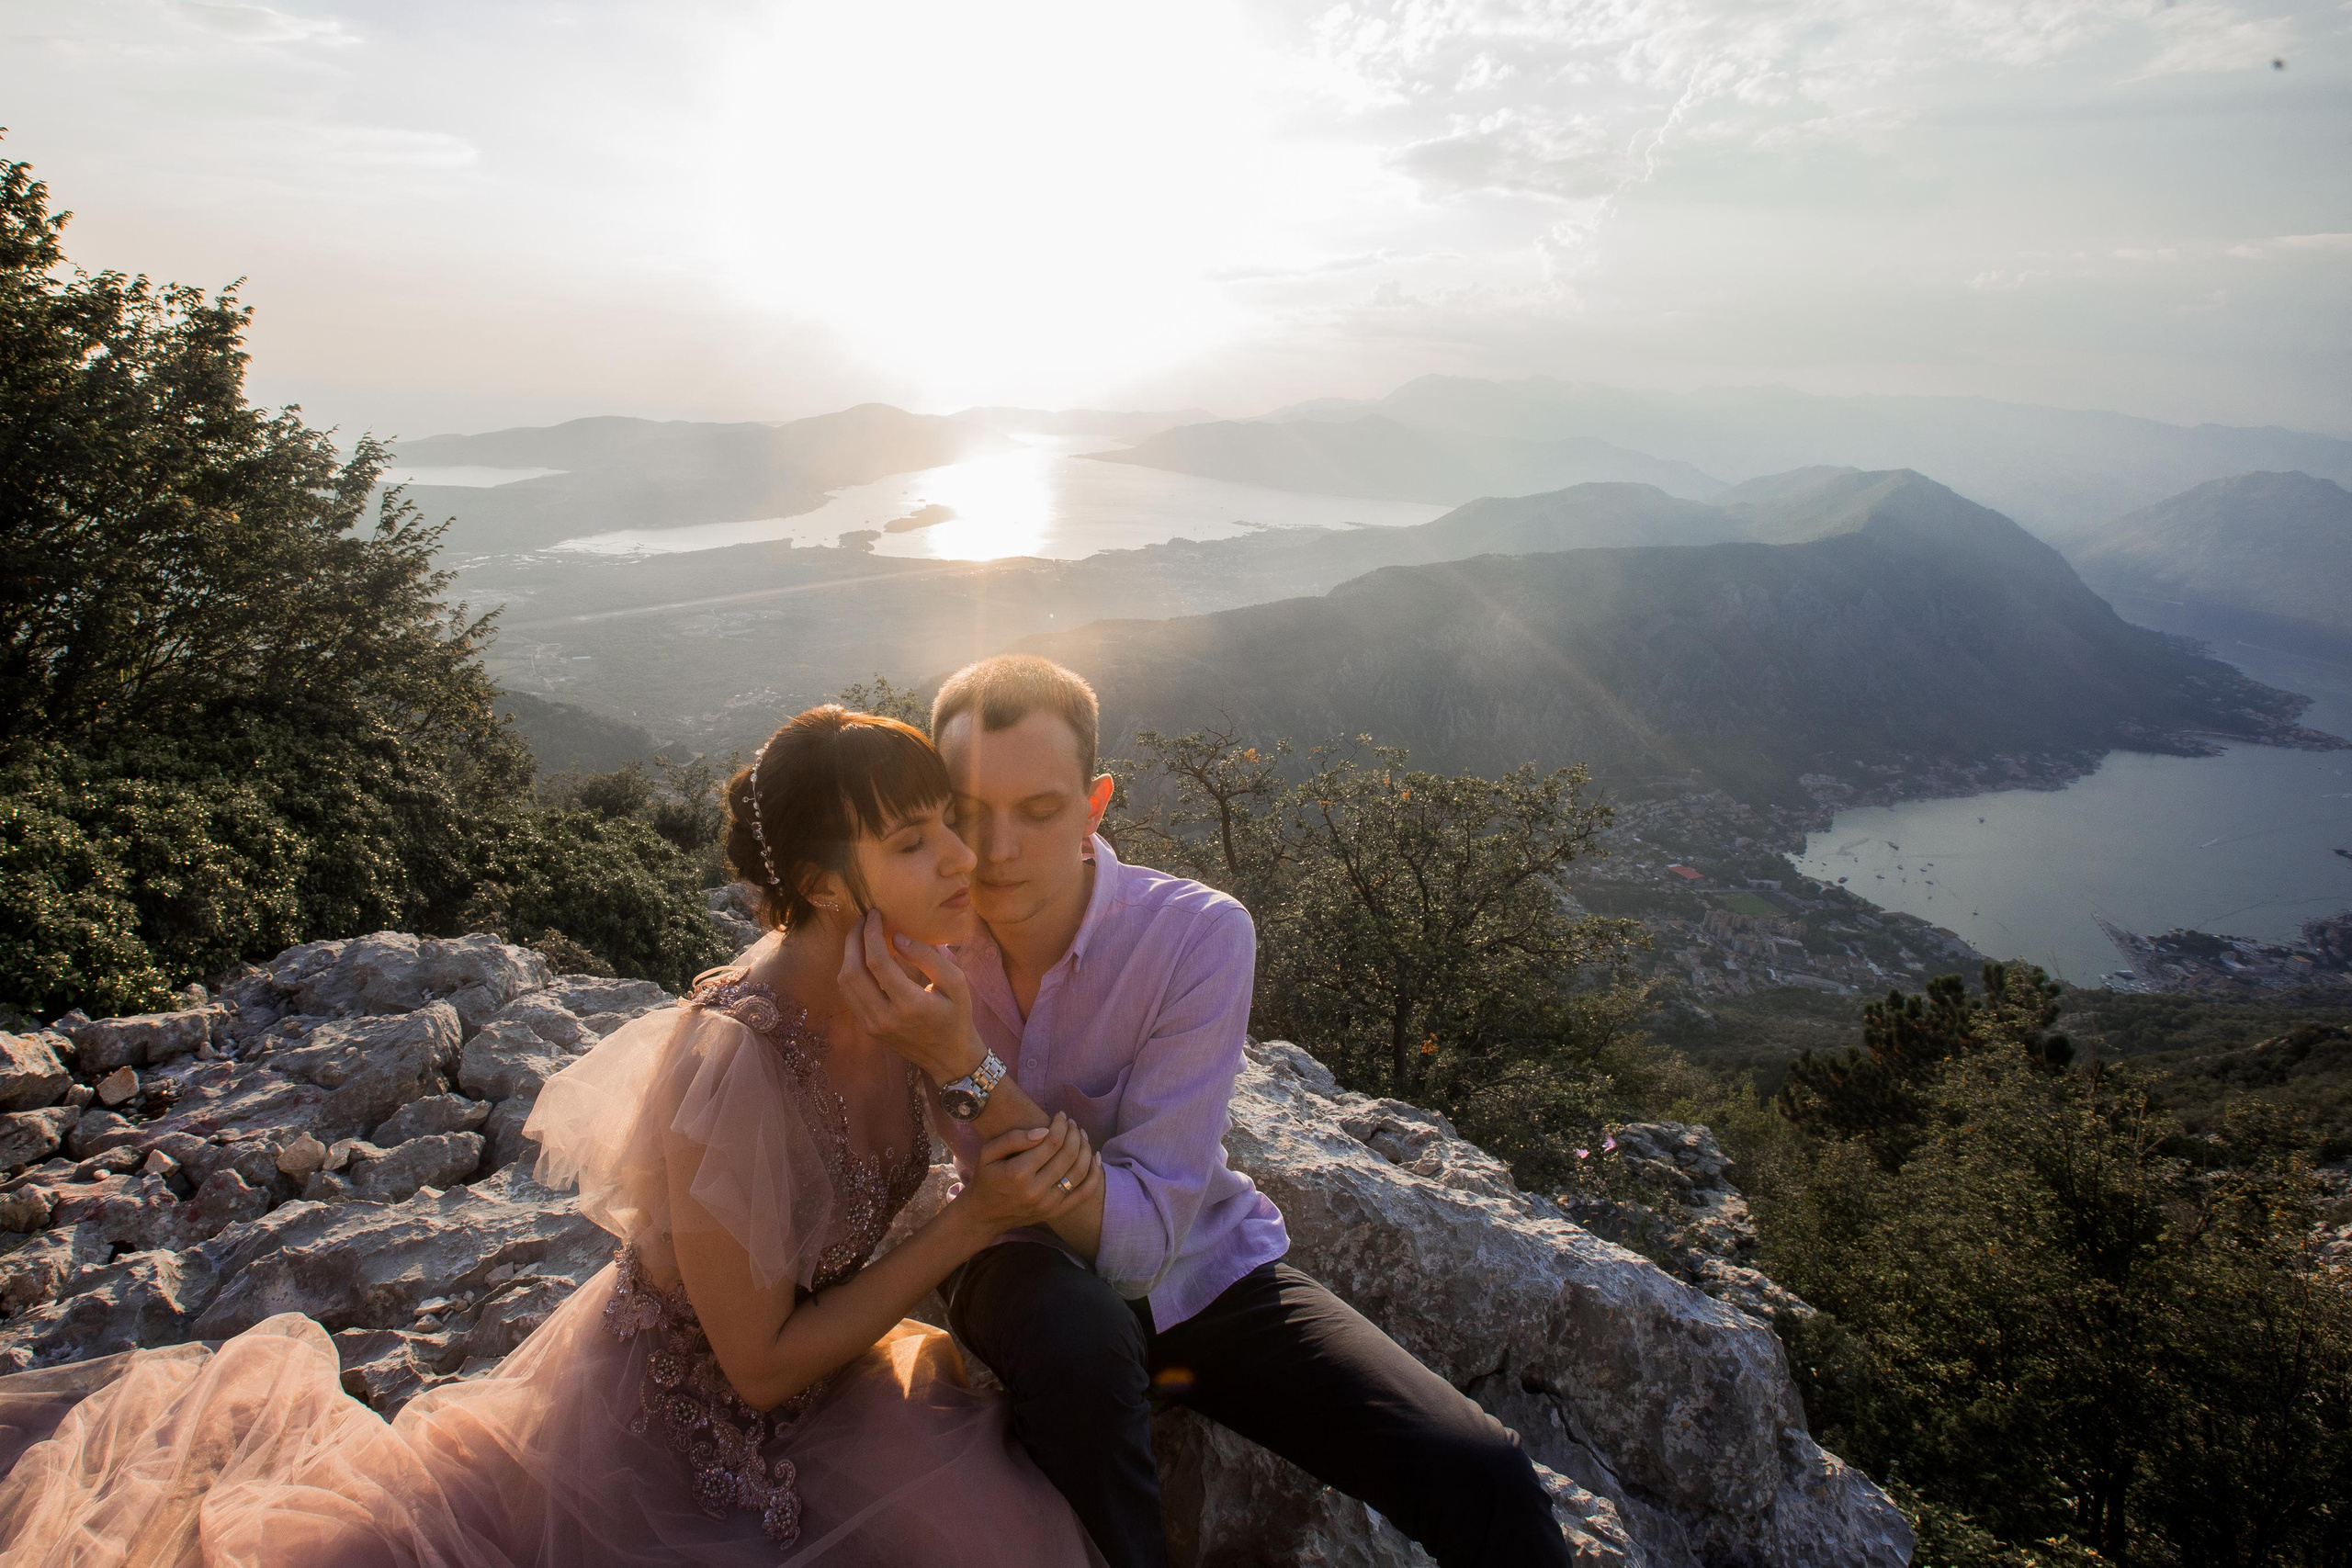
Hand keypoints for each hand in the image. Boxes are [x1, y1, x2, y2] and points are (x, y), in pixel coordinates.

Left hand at [836, 911, 981, 1081]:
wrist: (950, 1056)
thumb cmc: (957, 1015)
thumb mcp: (956, 982)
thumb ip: (928, 957)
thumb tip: (897, 936)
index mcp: (910, 1004)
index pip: (878, 962)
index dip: (871, 933)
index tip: (874, 914)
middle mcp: (885, 1017)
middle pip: (853, 971)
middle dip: (853, 940)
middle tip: (862, 920)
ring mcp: (873, 1025)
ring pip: (845, 984)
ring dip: (848, 955)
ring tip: (860, 936)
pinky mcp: (867, 1029)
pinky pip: (848, 996)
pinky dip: (849, 973)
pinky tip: (861, 959)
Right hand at [952, 1115, 1103, 1236]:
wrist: (985, 1215)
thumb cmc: (986, 1178)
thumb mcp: (988, 1152)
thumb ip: (1013, 1138)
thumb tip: (1043, 1130)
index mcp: (1018, 1173)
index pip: (1052, 1142)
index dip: (1061, 1125)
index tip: (1061, 1115)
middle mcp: (1036, 1191)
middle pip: (1069, 1155)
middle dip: (1074, 1133)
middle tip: (1072, 1123)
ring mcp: (1048, 1204)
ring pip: (1079, 1172)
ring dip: (1085, 1148)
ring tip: (1081, 1134)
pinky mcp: (1056, 1212)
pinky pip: (1084, 1193)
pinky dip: (1095, 1174)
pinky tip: (1095, 1157)